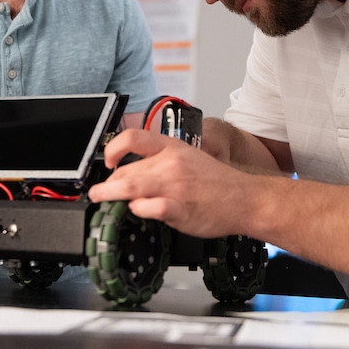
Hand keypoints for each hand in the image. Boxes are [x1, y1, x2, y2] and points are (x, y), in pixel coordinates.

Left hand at [88, 129, 262, 239]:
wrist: (245, 199)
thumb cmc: (218, 183)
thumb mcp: (188, 159)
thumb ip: (161, 163)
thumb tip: (132, 173)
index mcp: (172, 147)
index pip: (133, 137)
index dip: (113, 148)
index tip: (109, 161)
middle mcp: (171, 163)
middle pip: (126, 170)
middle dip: (108, 184)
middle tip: (102, 193)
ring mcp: (175, 185)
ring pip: (130, 186)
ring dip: (110, 195)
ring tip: (102, 200)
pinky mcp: (180, 208)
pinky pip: (150, 208)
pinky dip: (139, 210)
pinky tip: (137, 211)